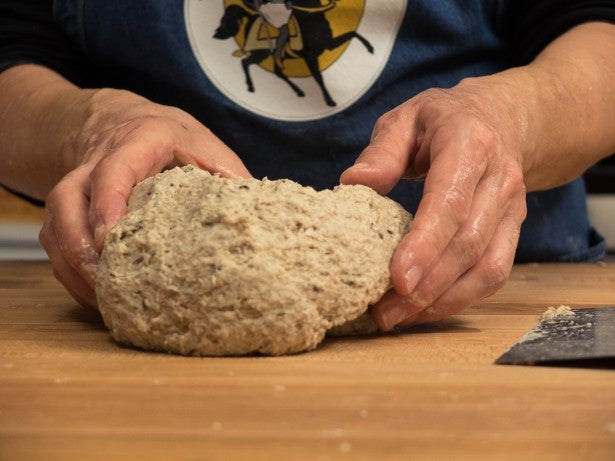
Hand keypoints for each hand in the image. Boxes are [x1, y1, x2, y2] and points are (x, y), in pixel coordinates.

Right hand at [39, 89, 250, 308]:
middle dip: (79, 244)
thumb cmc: (179, 142)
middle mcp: (98, 160)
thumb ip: (229, 179)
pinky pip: (56, 241)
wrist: (134, 124)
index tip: (110, 239)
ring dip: (71, 265)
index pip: (114, 170)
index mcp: (139, 140)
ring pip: (56, 223)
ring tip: (100, 301)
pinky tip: (95, 297)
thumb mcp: (209, 149)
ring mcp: (79, 185)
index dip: (108, 203)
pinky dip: (71, 272)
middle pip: (69, 200)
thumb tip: (259, 220)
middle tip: (104, 283)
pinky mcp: (71, 209)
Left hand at [341, 77, 527, 329]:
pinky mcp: (512, 230)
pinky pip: (494, 273)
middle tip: (385, 311)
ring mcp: (512, 208)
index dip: (425, 243)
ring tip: (399, 317)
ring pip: (487, 267)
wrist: (501, 119)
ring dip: (444, 300)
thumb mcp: (405, 118)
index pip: (450, 201)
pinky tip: (425, 309)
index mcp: (469, 144)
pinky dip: (460, 298)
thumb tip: (355, 183)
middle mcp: (498, 179)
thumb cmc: (443, 121)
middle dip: (428, 285)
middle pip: (468, 243)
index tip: (397, 278)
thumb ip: (382, 150)